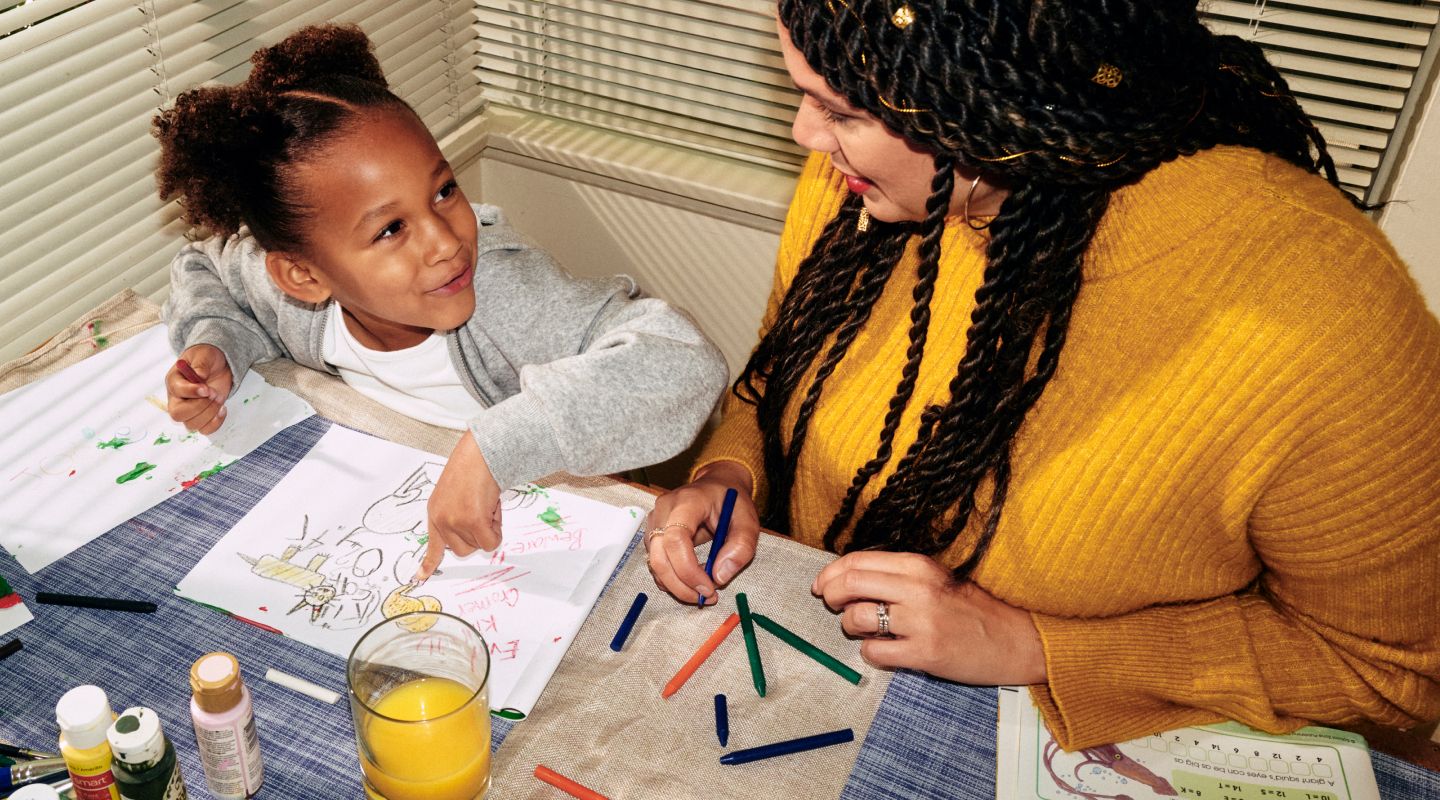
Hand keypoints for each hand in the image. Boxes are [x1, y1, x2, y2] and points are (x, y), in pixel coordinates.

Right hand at [166, 344, 232, 434]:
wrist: (217, 365)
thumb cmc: (207, 358)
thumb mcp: (205, 354)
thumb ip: (201, 363)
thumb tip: (200, 375)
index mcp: (174, 381)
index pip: (176, 391)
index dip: (192, 392)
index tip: (207, 388)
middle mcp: (177, 399)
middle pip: (178, 414)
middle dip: (200, 406)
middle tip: (214, 394)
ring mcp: (189, 411)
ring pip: (192, 425)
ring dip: (210, 413)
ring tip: (219, 397)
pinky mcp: (202, 417)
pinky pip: (205, 430)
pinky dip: (216, 423)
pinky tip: (222, 409)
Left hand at [415, 432, 501, 581]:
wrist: (480, 453)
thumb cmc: (472, 467)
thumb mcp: (454, 494)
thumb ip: (457, 516)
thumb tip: (475, 535)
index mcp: (435, 512)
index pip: (432, 544)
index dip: (428, 563)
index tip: (419, 577)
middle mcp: (441, 520)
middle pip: (462, 550)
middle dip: (477, 536)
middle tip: (483, 513)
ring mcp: (455, 521)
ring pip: (479, 545)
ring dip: (489, 529)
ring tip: (487, 505)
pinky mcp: (472, 521)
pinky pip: (490, 541)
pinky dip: (497, 529)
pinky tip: (492, 508)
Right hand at [646, 460, 758, 605]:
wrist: (718, 486)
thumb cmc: (732, 502)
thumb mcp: (748, 521)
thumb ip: (740, 547)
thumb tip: (719, 577)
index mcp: (688, 501)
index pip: (676, 539)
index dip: (688, 570)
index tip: (709, 588)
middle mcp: (664, 509)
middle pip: (659, 556)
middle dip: (680, 585)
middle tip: (706, 598)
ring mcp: (654, 520)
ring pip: (654, 563)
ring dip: (676, 585)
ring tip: (703, 591)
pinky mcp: (653, 533)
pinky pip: (656, 562)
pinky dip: (671, 578)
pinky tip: (692, 581)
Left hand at [812, 551, 1045, 684]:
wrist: (1015, 639)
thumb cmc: (970, 610)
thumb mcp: (935, 579)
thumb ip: (896, 576)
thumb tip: (846, 579)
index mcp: (918, 565)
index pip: (857, 560)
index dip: (831, 573)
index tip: (822, 585)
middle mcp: (918, 588)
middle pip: (850, 583)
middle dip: (831, 596)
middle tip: (834, 607)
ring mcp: (921, 621)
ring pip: (856, 618)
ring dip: (850, 627)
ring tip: (866, 631)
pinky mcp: (925, 653)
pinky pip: (874, 652)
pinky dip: (871, 653)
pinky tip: (884, 651)